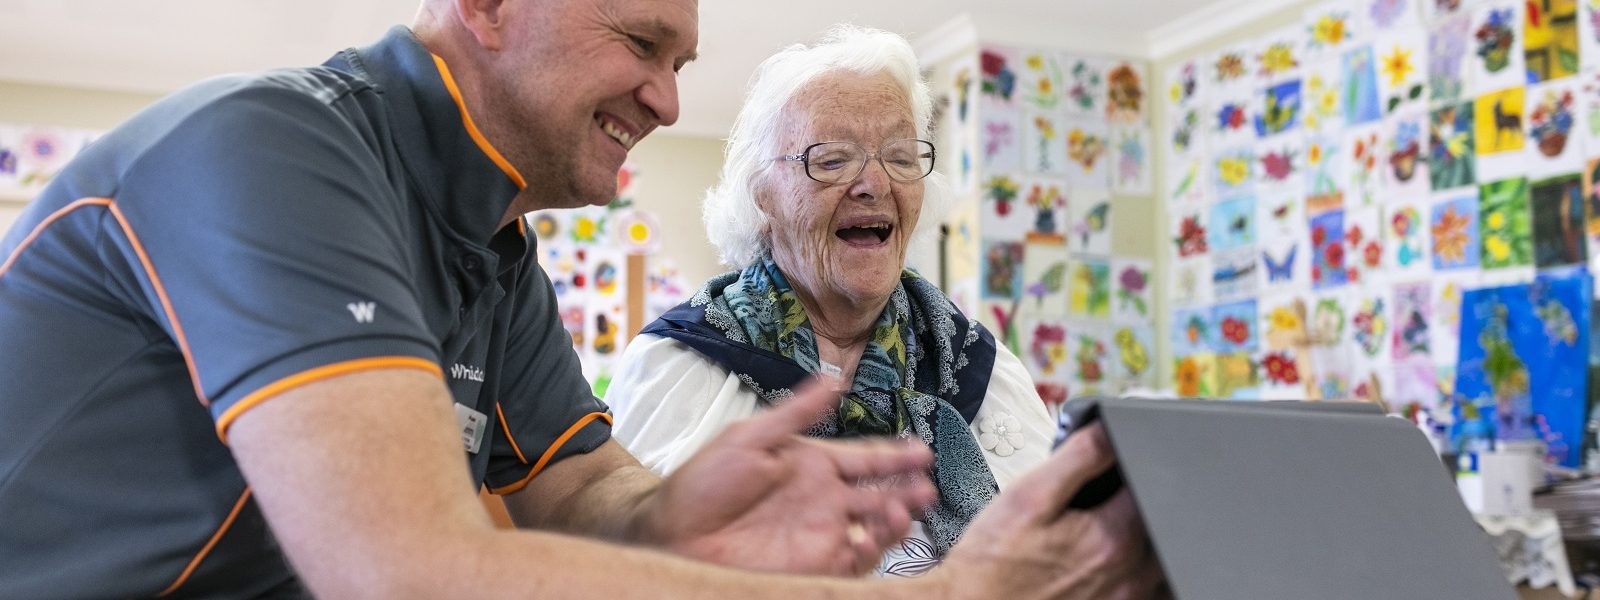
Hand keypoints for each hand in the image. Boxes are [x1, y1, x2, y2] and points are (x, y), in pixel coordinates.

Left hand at [640, 378, 937, 575]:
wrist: (673, 531)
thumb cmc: (702, 482)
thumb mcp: (750, 437)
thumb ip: (795, 412)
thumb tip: (832, 377)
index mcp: (812, 464)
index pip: (865, 457)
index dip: (894, 454)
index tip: (921, 450)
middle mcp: (823, 499)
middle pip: (879, 493)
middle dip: (907, 489)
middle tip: (926, 485)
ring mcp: (819, 533)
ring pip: (874, 528)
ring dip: (894, 519)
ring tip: (904, 510)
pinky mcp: (812, 564)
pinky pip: (854, 561)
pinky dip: (871, 551)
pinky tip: (871, 538)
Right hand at [936, 423, 1169, 599]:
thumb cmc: (991, 564)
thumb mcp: (1028, 496)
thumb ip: (1079, 457)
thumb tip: (1112, 427)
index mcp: (1115, 538)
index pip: (1152, 485)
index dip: (1135, 462)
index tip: (1113, 462)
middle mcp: (1130, 575)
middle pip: (1162, 522)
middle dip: (1139, 499)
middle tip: (1101, 498)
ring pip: (1161, 559)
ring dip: (1148, 537)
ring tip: (1104, 528)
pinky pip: (1152, 590)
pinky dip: (1142, 569)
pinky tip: (1110, 562)